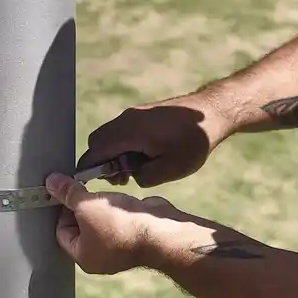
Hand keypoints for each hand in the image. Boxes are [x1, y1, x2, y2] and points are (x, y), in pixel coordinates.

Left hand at [44, 174, 211, 274]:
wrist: (161, 231)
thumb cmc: (119, 225)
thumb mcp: (86, 206)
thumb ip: (68, 193)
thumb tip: (50, 182)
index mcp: (84, 257)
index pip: (61, 232)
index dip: (59, 210)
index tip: (64, 191)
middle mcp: (100, 256)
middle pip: (80, 226)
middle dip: (78, 205)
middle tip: (77, 185)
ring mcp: (119, 246)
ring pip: (99, 220)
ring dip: (97, 203)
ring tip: (95, 188)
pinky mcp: (134, 234)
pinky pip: (117, 218)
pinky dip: (114, 206)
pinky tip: (113, 193)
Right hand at [78, 91, 234, 186]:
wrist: (211, 113)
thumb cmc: (193, 141)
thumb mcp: (171, 169)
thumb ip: (144, 177)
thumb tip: (131, 177)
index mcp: (129, 132)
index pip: (96, 151)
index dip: (88, 169)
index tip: (86, 184)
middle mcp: (125, 119)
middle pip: (98, 142)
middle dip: (101, 162)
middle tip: (120, 180)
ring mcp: (133, 114)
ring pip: (109, 136)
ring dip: (113, 154)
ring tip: (133, 171)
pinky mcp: (141, 114)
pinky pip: (121, 131)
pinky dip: (122, 146)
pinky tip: (142, 157)